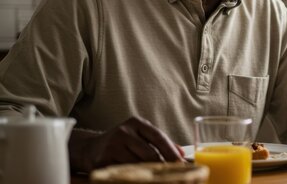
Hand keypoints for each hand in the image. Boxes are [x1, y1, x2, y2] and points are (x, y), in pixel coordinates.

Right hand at [69, 117, 183, 172]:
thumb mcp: (140, 136)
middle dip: (163, 166)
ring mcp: (111, 146)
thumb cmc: (122, 143)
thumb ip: (160, 143)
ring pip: (138, 165)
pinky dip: (135, 177)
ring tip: (160, 178)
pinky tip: (142, 178)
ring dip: (150, 174)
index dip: (171, 151)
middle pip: (150, 153)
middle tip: (173, 175)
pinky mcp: (102, 162)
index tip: (182, 163)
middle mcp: (123, 132)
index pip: (158, 137)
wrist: (90, 149)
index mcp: (135, 123)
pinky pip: (125, 172)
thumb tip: (181, 154)